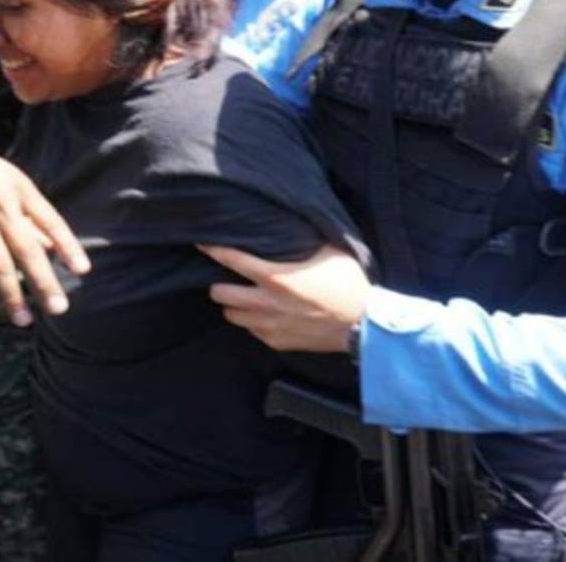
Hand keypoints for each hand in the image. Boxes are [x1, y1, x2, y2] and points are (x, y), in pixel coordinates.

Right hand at [0, 118, 89, 326]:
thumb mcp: (12, 183)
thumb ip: (32, 215)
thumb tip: (53, 247)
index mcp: (22, 192)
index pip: (52, 222)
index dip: (68, 246)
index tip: (83, 270)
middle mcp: (3, 206)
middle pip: (28, 249)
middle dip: (44, 281)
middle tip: (59, 308)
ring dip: (12, 295)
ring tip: (24, 320)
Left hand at [202, 244, 370, 352]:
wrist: (363, 324)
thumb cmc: (348, 283)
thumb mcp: (327, 251)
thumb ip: (302, 240)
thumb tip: (290, 224)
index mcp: (274, 276)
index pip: (231, 259)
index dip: (212, 249)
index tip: (201, 242)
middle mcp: (265, 302)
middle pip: (220, 292)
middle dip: (220, 282)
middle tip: (227, 277)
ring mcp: (269, 325)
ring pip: (231, 315)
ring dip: (234, 304)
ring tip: (243, 297)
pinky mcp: (277, 342)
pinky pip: (252, 331)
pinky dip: (253, 322)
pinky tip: (264, 314)